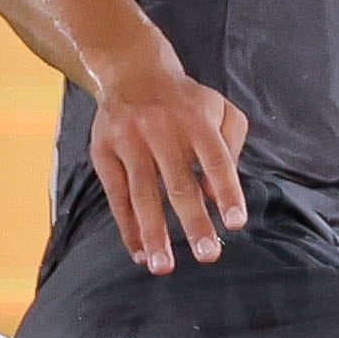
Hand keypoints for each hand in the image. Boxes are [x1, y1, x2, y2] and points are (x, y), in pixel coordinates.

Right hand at [87, 53, 250, 274]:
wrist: (132, 71)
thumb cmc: (186, 102)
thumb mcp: (219, 110)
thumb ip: (230, 147)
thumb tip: (219, 196)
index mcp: (196, 120)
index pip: (216, 159)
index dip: (226, 191)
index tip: (235, 224)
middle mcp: (162, 129)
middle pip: (179, 183)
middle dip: (193, 222)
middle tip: (208, 255)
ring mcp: (129, 140)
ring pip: (143, 194)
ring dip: (154, 233)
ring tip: (164, 267)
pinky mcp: (103, 151)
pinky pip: (116, 195)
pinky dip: (127, 226)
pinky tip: (139, 252)